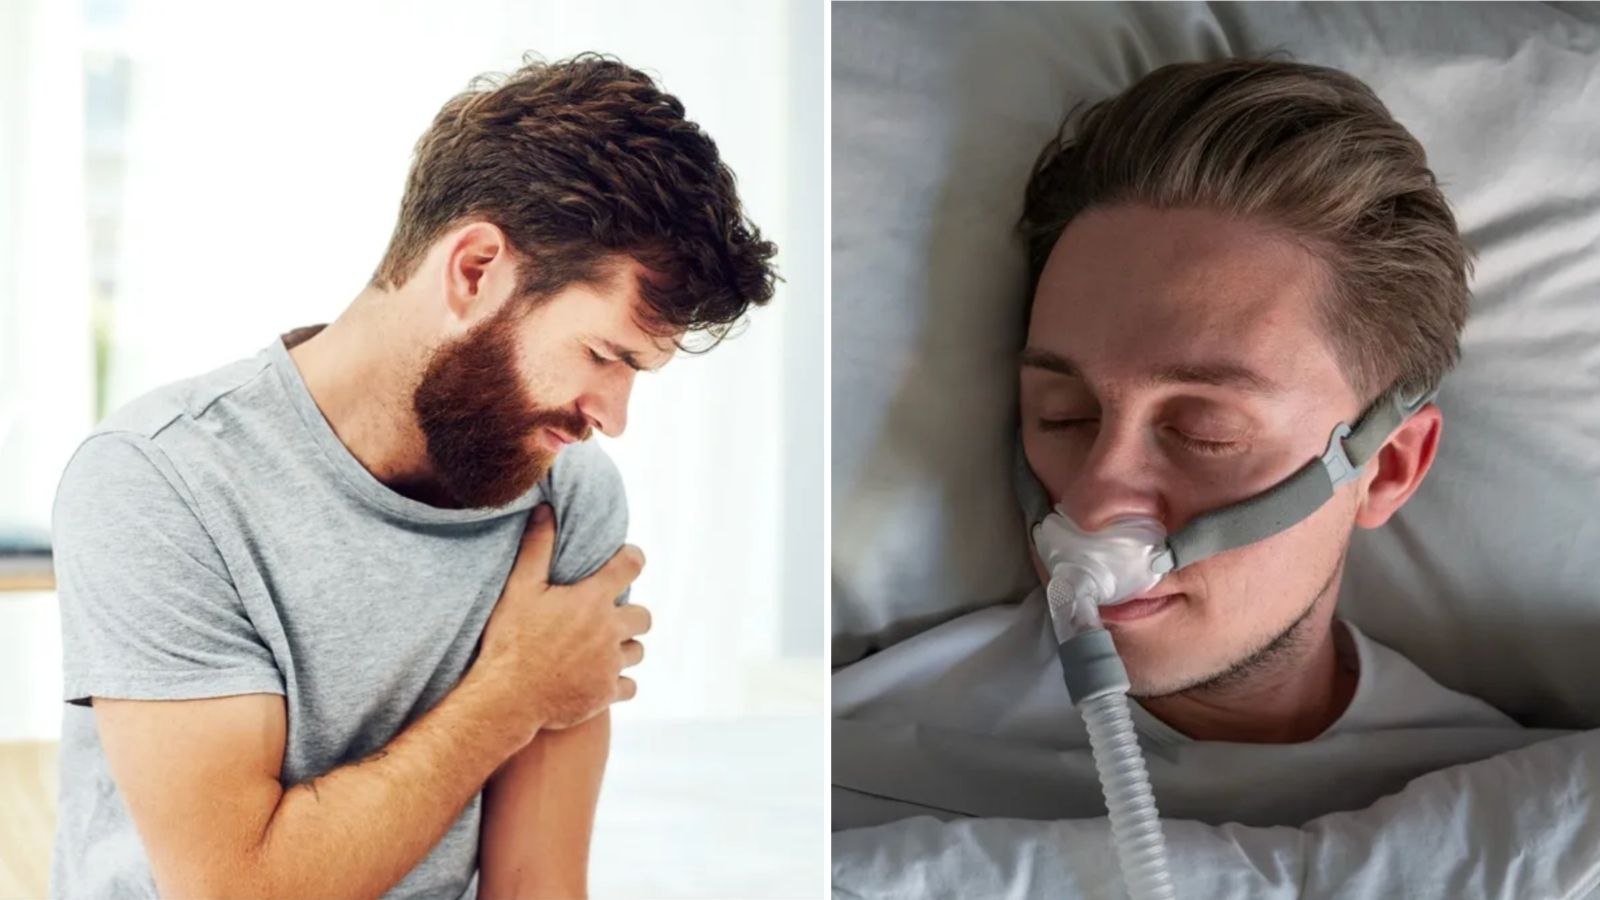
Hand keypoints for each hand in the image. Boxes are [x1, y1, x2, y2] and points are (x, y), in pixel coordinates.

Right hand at [473, 503, 650, 736]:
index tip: (625, 562)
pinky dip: (618, 683)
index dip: (632, 559)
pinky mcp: (606, 693)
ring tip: (599, 650)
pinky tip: (598, 678)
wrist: (506, 698)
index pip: (632, 564)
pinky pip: (630, 686)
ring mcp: (610, 664)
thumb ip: (536, 547)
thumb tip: (545, 510)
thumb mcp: (519, 589)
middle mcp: (609, 630)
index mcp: (592, 599)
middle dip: (630, 616)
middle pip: (644, 616)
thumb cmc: (510, 640)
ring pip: (638, 652)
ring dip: (624, 649)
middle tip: (606, 619)